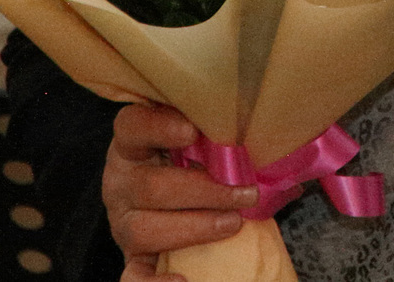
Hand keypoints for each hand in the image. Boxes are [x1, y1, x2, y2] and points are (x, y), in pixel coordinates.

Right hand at [104, 102, 256, 281]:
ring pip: (143, 229)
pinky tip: (185, 280)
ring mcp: (123, 221)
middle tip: (246, 193)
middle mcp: (120, 181)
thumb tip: (273, 154)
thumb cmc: (190, 159)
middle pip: (149, 186)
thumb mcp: (196, 141)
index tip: (192, 130)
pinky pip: (133, 275)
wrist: (168, 196)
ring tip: (233, 223)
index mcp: (132, 144)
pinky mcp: (131, 255)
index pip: (131, 127)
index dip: (158, 127)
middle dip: (204, 191)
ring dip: (194, 227)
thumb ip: (216, 137)